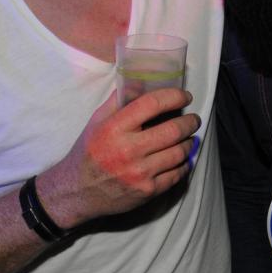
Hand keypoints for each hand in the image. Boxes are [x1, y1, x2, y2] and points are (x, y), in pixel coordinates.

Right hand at [41, 88, 199, 228]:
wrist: (77, 192)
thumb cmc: (89, 151)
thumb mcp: (97, 121)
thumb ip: (118, 100)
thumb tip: (139, 80)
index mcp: (115, 128)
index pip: (152, 104)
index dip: (174, 96)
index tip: (185, 96)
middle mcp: (128, 150)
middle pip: (173, 130)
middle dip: (190, 121)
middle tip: (194, 119)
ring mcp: (139, 173)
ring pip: (179, 152)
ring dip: (189, 142)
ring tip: (189, 137)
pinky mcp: (147, 191)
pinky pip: (176, 174)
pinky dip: (184, 164)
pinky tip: (183, 158)